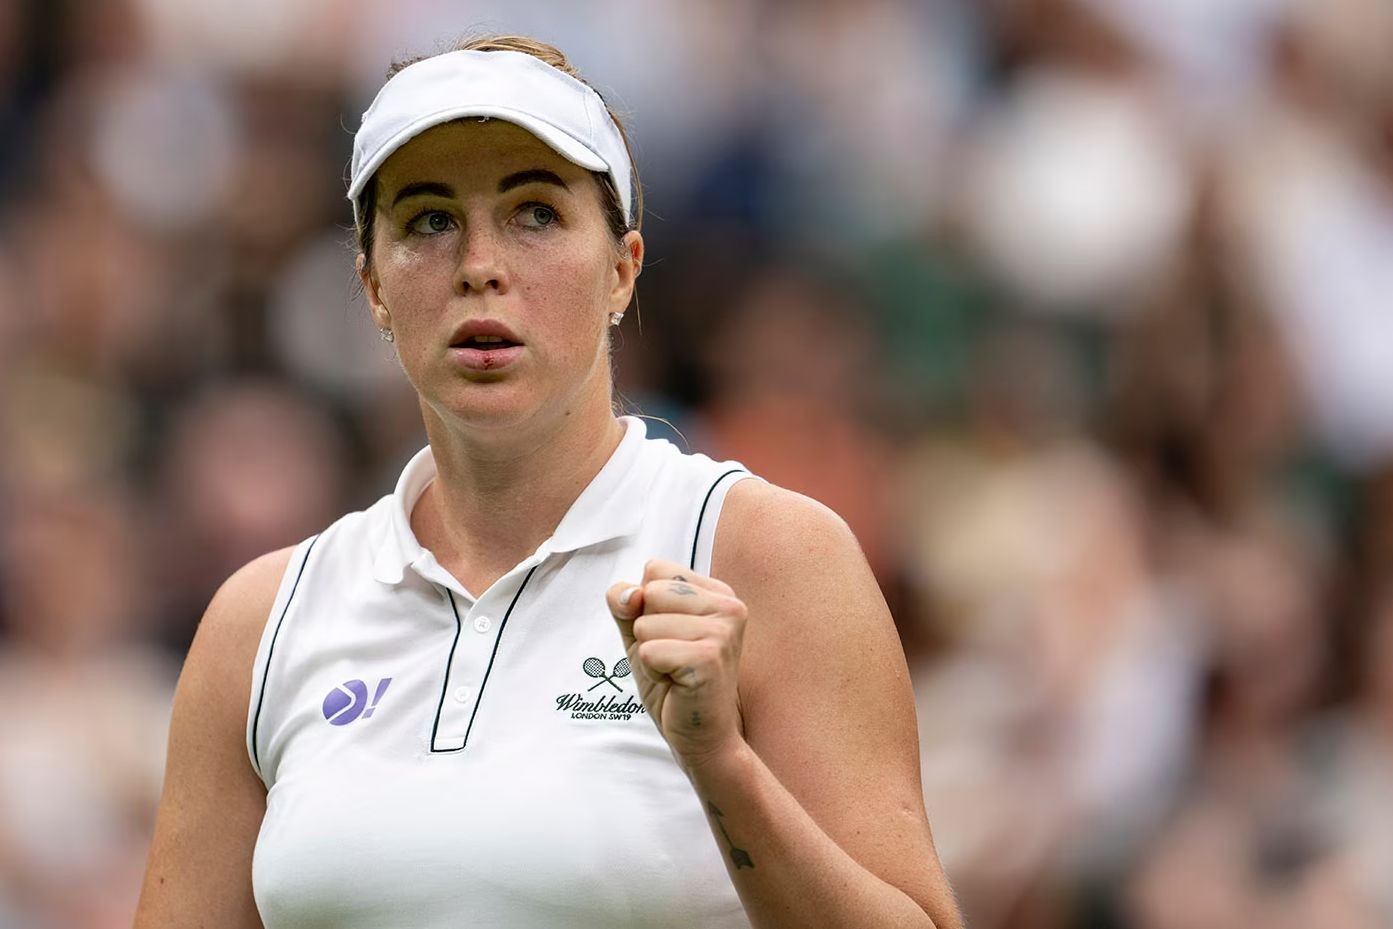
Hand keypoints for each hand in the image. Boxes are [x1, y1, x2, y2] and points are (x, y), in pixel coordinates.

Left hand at [607, 558, 747, 769]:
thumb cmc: (673, 681)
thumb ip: (626, 604)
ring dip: (649, 654)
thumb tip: (628, 594)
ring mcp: (722, 631)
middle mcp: (728, 605)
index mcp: (718, 592)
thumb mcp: (641, 633)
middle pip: (649, 591)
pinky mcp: (709, 658)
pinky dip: (653, 672)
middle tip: (673, 657)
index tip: (672, 635)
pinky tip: (677, 684)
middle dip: (646, 629)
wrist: (701, 736)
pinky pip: (650, 651)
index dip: (646, 605)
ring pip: (646, 623)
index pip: (655, 569)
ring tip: (676, 671)